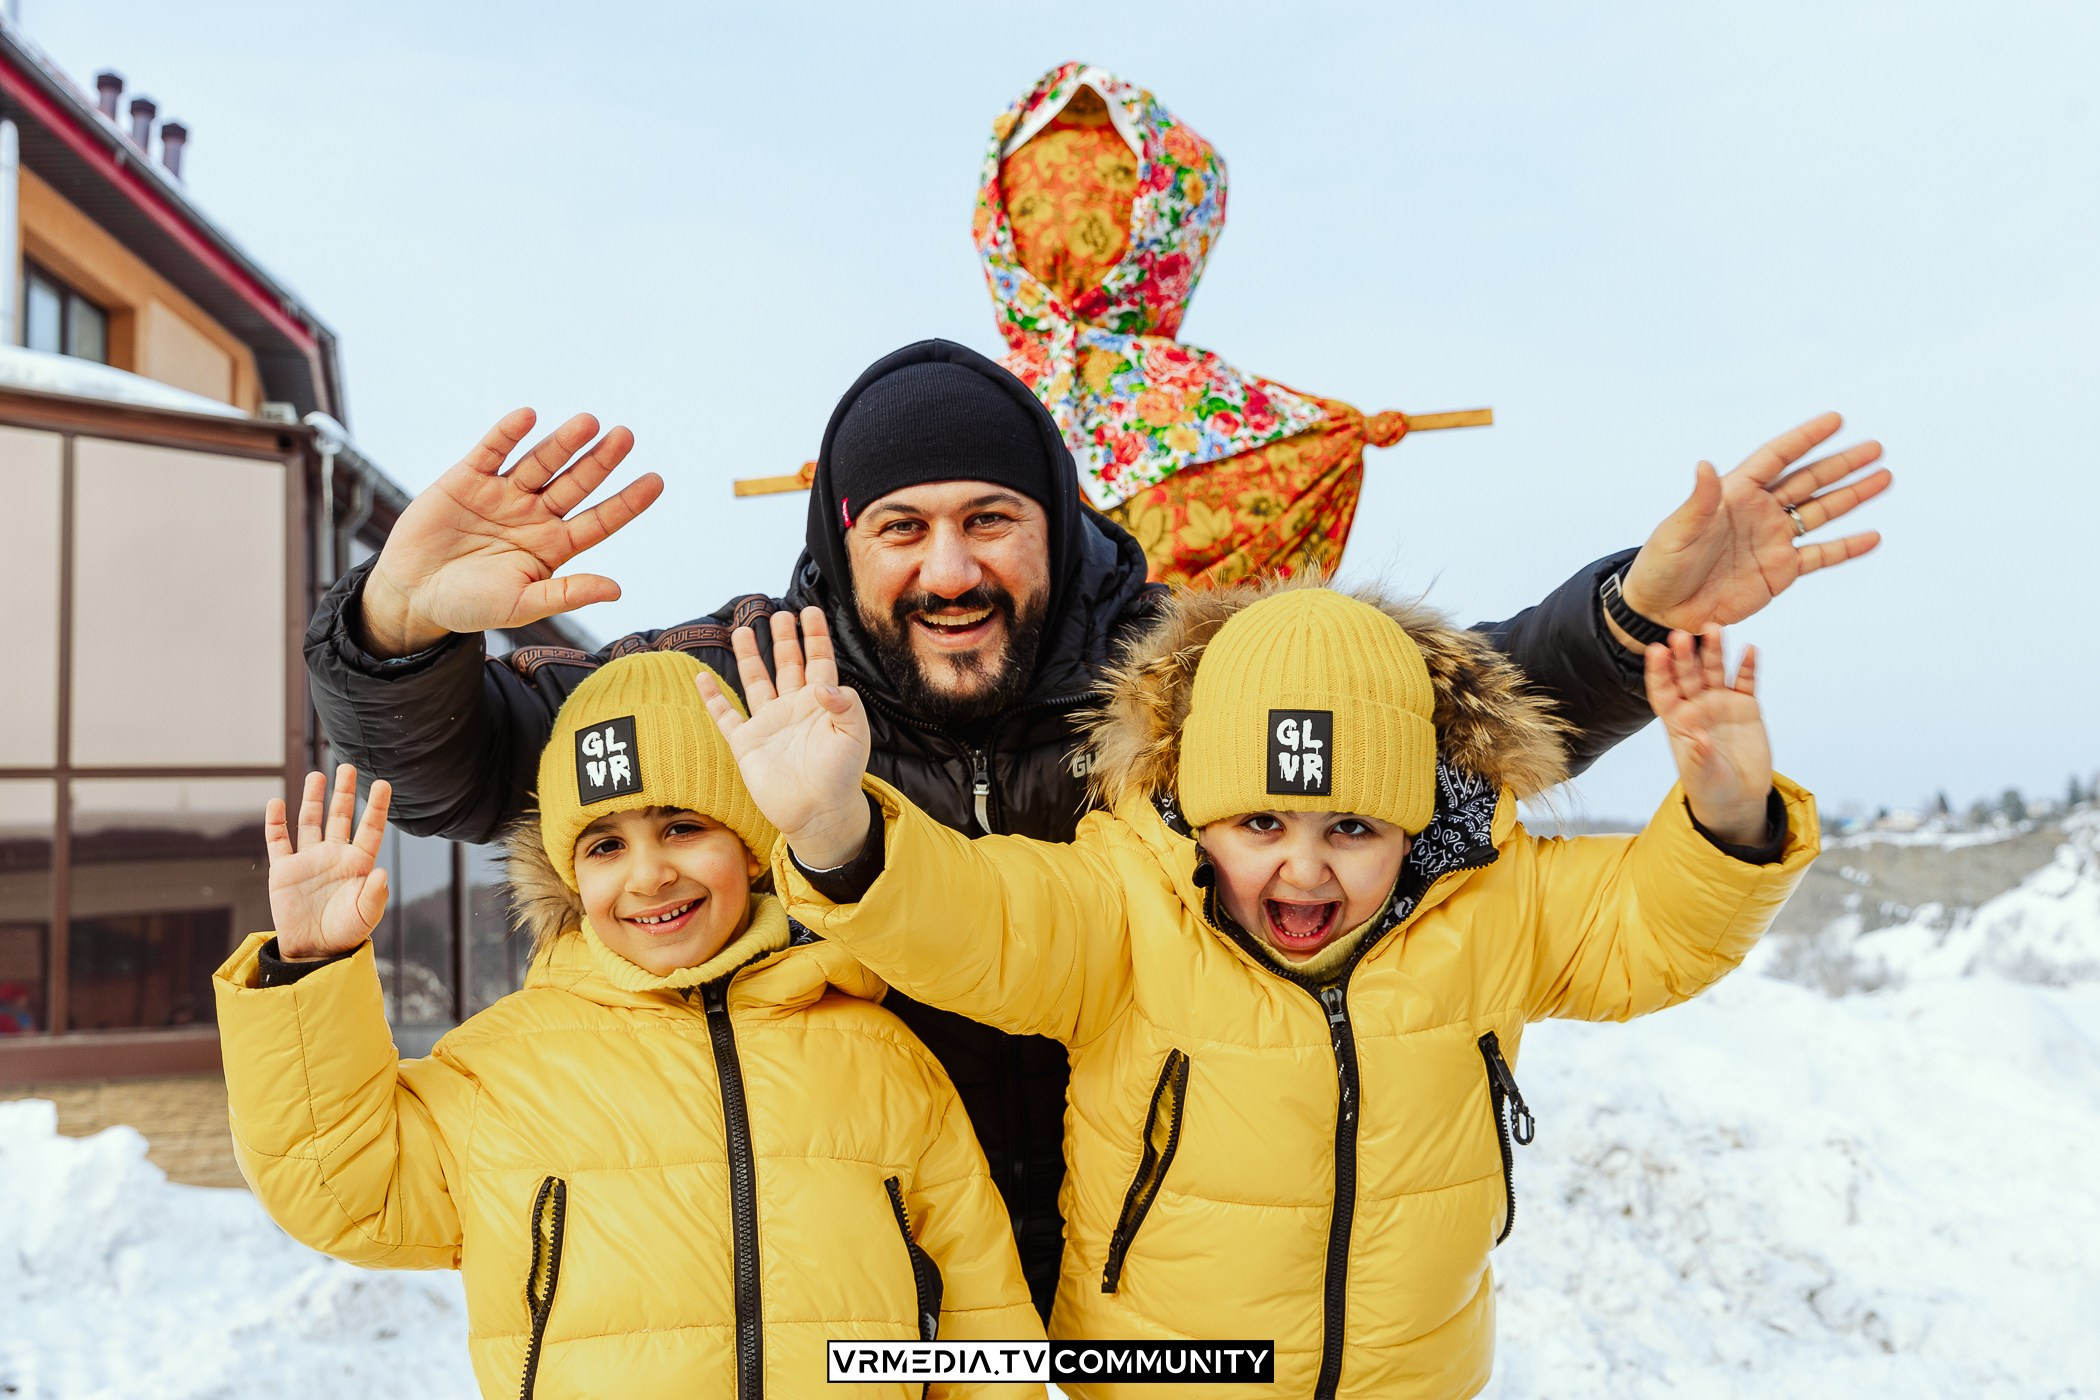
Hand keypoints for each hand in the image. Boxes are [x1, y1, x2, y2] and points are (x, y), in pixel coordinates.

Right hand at [265, 765, 391, 961]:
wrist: (313, 950)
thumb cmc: (345, 933)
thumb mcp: (365, 916)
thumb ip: (375, 895)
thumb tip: (382, 872)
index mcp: (358, 863)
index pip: (370, 828)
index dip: (376, 806)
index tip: (383, 783)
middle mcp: (334, 855)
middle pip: (340, 816)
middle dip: (344, 792)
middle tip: (348, 767)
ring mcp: (308, 860)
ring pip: (310, 822)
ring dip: (312, 799)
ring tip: (317, 775)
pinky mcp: (283, 870)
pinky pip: (278, 841)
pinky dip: (275, 822)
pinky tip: (276, 803)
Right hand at [359, 409, 663, 656]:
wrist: (413, 594)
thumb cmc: (470, 605)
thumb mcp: (521, 605)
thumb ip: (567, 594)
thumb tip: (617, 590)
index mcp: (554, 545)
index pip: (599, 520)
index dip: (626, 502)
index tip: (656, 481)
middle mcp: (535, 514)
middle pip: (575, 483)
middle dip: (600, 461)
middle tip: (626, 436)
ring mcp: (503, 493)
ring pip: (540, 462)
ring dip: (562, 443)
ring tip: (588, 422)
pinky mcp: (468, 478)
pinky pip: (491, 451)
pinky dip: (508, 434)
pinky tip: (528, 417)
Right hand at [698, 607, 873, 867]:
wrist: (818, 813)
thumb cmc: (841, 776)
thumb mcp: (854, 735)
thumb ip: (845, 703)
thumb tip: (820, 684)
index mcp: (822, 704)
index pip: (819, 661)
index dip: (815, 636)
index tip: (810, 611)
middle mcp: (793, 709)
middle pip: (787, 665)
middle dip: (784, 639)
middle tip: (778, 614)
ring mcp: (768, 724)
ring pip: (757, 681)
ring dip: (751, 657)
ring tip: (744, 629)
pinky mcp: (746, 743)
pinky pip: (725, 716)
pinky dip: (712, 698)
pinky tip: (701, 677)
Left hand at [1613, 413, 1890, 650]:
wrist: (1662, 611)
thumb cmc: (1662, 566)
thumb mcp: (1678, 531)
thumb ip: (1699, 501)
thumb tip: (1705, 464)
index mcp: (1734, 494)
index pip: (1776, 458)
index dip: (1806, 438)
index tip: (1837, 420)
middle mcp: (1759, 512)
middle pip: (1808, 481)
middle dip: (1841, 465)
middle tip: (1876, 448)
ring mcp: (1772, 541)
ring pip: (1821, 513)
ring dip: (1852, 497)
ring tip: (1884, 479)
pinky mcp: (1779, 572)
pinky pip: (1820, 556)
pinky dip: (1846, 547)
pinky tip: (1872, 537)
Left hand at [1644, 627, 1770, 845]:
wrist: (1738, 796)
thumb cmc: (1710, 787)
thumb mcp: (1703, 775)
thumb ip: (1700, 755)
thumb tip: (1699, 737)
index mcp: (1677, 721)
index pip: (1663, 691)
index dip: (1659, 672)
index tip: (1656, 651)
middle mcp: (1696, 706)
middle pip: (1688, 675)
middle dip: (1684, 655)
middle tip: (1682, 634)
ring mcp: (1721, 703)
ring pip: (1715, 671)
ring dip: (1715, 651)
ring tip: (1715, 629)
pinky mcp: (1746, 705)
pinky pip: (1746, 682)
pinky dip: (1748, 666)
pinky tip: (1751, 650)